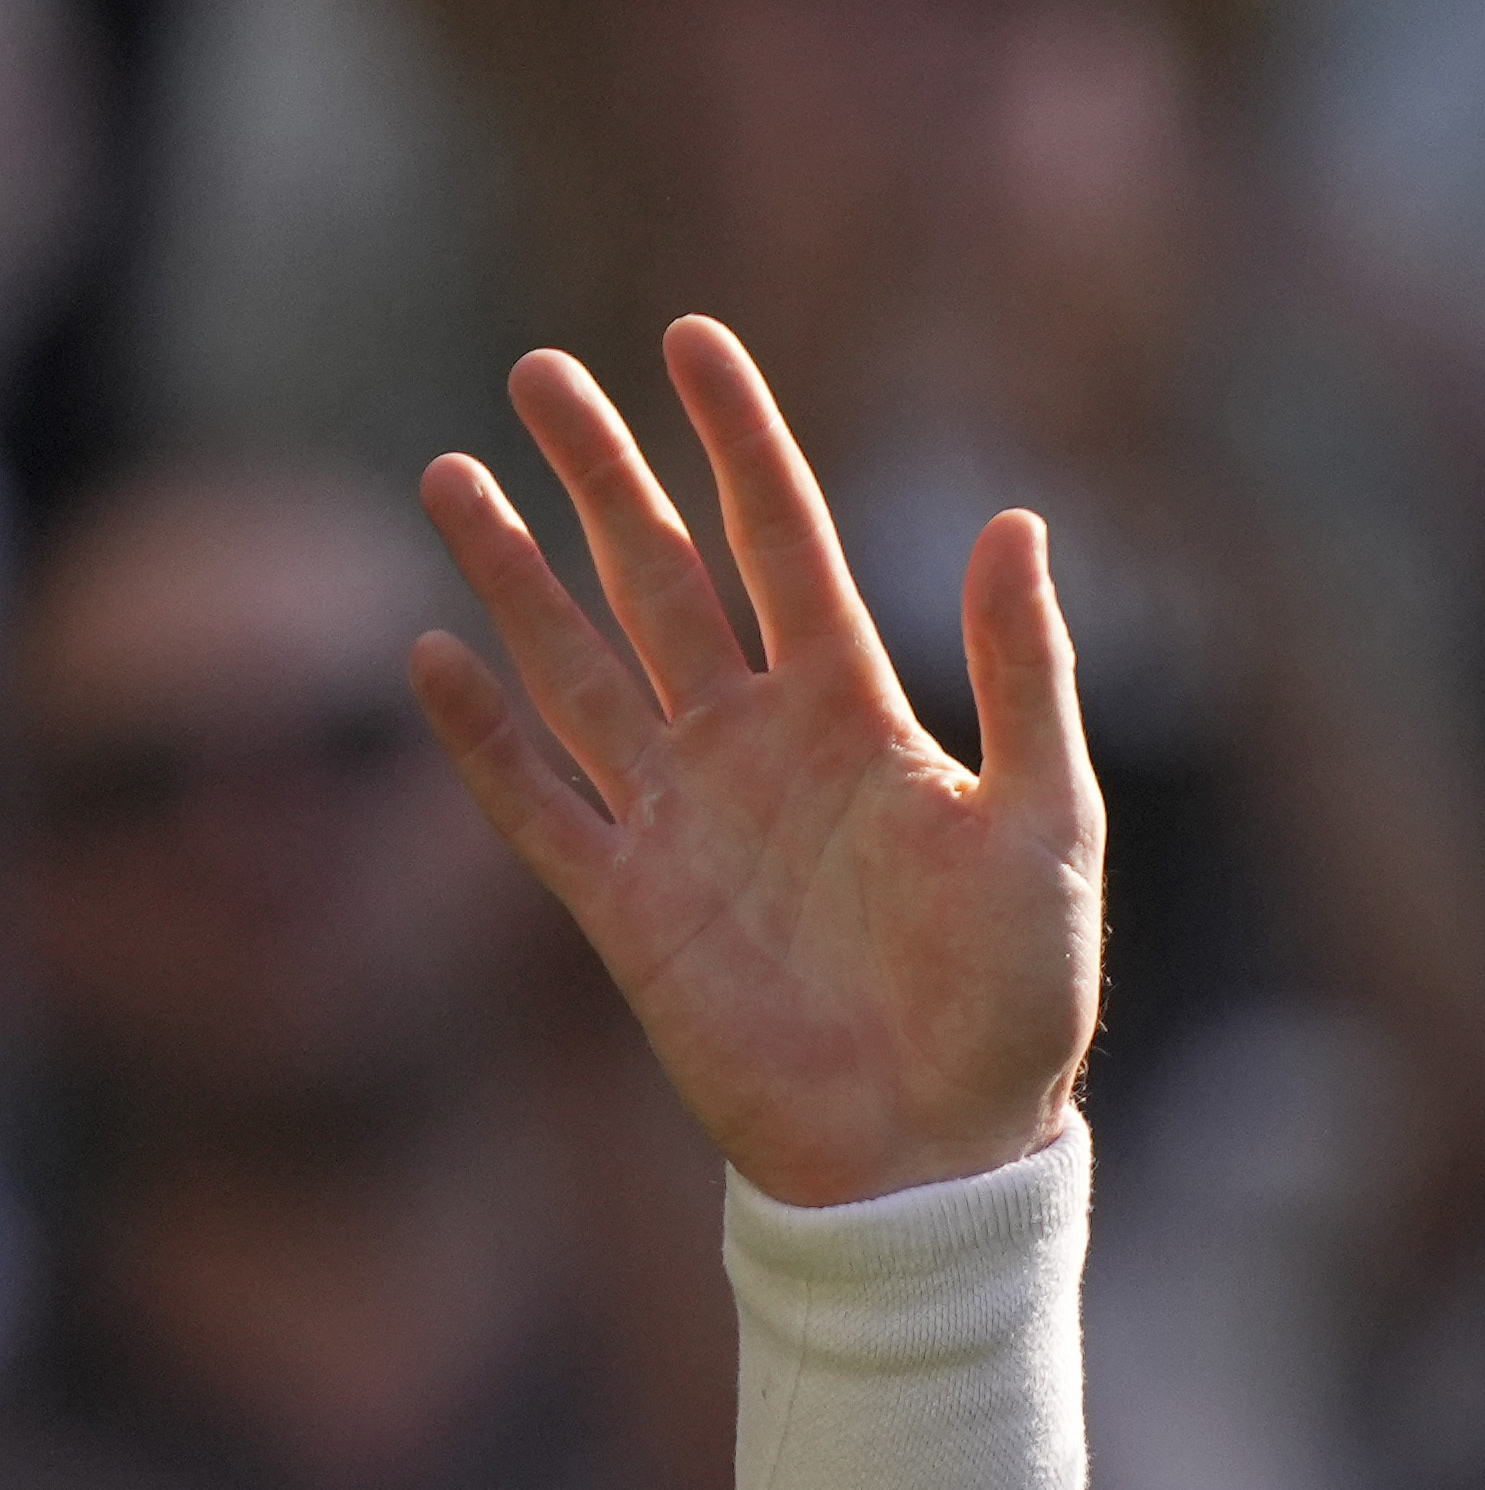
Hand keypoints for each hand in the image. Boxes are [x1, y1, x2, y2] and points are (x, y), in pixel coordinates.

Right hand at [412, 319, 1101, 1209]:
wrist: (943, 1148)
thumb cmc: (1016, 997)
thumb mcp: (1047, 823)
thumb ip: (1024, 674)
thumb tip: (1016, 518)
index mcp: (859, 717)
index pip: (783, 544)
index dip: (736, 444)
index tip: (689, 341)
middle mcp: (757, 749)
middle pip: (662, 579)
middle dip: (601, 478)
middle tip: (540, 373)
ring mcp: (684, 822)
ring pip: (579, 667)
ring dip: (516, 577)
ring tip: (453, 475)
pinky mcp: (627, 907)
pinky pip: (537, 804)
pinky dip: (482, 739)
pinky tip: (432, 658)